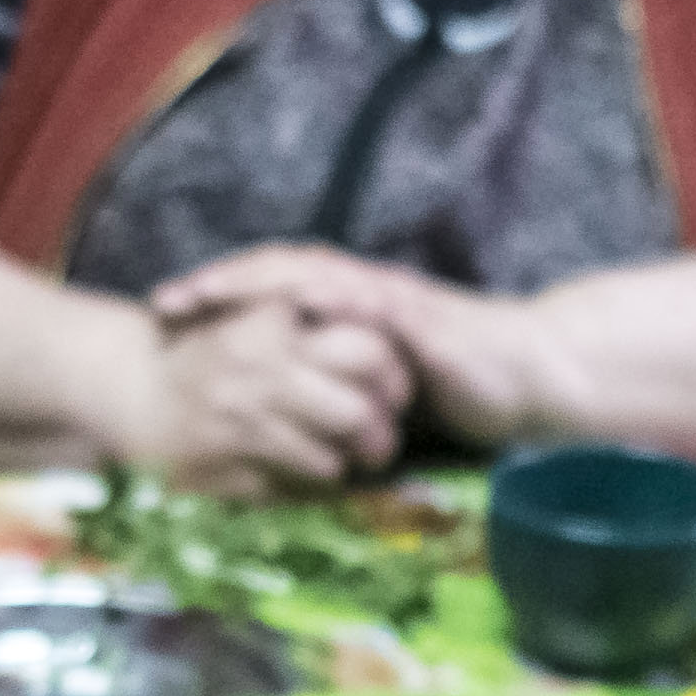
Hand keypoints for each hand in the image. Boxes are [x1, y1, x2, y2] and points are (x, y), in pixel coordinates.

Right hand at [106, 296, 411, 492]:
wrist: (129, 390)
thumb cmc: (204, 348)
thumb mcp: (256, 313)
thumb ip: (314, 315)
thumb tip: (392, 332)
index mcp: (272, 325)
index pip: (369, 351)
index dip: (395, 376)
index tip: (397, 390)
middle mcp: (260, 375)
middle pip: (358, 414)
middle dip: (381, 433)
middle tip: (383, 438)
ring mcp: (243, 428)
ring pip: (331, 461)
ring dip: (345, 465)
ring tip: (346, 458)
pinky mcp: (229, 473)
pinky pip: (295, 493)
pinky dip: (311, 488)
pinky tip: (306, 472)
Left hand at [151, 246, 560, 450]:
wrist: (531, 379)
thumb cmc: (463, 390)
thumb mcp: (382, 395)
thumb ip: (341, 395)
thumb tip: (290, 423)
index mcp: (350, 309)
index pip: (274, 291)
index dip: (222, 299)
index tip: (169, 316)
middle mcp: (362, 293)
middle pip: (276, 272)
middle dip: (218, 284)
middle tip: (164, 302)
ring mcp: (387, 300)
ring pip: (308, 275)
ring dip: (254, 281)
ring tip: (205, 292)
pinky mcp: (414, 318)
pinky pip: (360, 301)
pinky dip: (321, 296)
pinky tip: (284, 299)